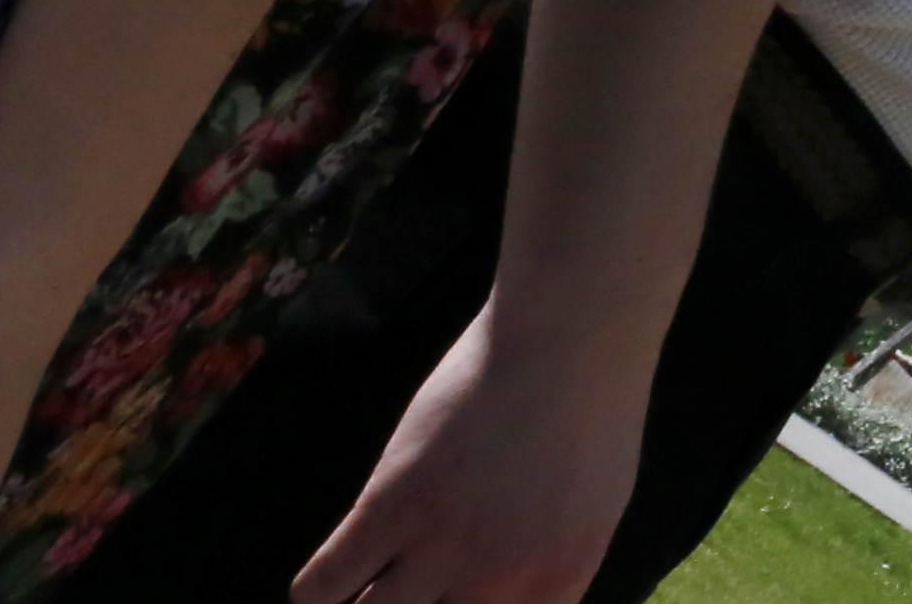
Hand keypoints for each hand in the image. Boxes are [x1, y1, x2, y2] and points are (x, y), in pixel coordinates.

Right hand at [290, 309, 644, 603]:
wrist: (572, 335)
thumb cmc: (590, 410)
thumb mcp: (595, 508)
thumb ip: (551, 570)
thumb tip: (512, 600)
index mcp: (557, 587)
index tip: (437, 602)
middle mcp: (497, 583)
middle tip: (396, 592)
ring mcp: (442, 547)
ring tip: (363, 590)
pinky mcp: (390, 507)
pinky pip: (321, 586)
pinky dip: (316, 591)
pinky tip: (332, 574)